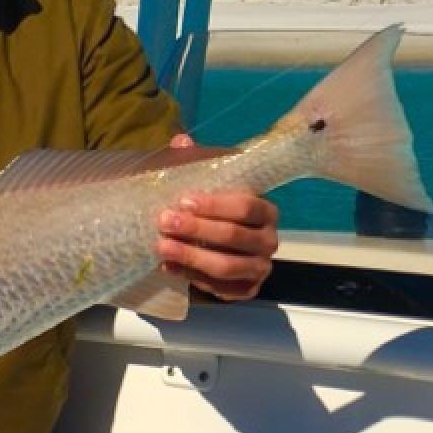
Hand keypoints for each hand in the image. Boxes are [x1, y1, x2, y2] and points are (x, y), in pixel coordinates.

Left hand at [155, 135, 279, 301]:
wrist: (226, 249)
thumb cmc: (217, 212)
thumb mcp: (209, 186)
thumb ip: (196, 163)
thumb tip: (181, 141)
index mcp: (266, 210)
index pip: (246, 205)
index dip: (214, 204)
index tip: (183, 200)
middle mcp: (270, 240)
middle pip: (234, 236)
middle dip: (196, 230)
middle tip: (164, 222)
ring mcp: (261, 268)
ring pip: (226, 266)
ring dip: (191, 257)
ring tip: (162, 247)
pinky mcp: (248, 291)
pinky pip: (221, 288)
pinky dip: (192, 278)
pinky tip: (169, 267)